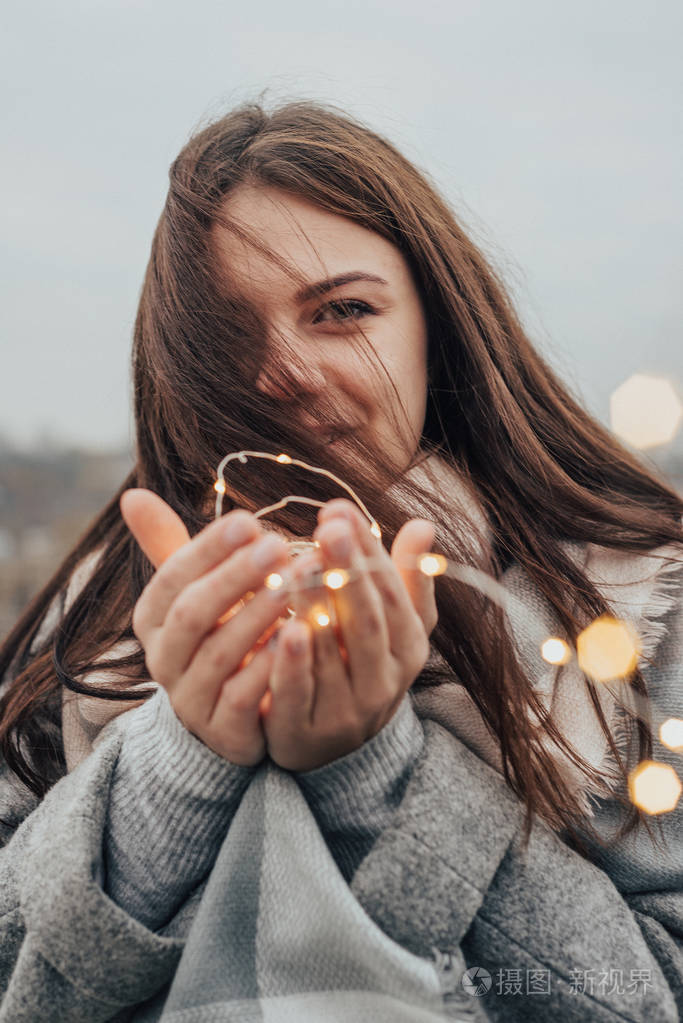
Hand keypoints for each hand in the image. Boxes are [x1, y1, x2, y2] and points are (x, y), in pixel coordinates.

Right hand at [120, 488, 290, 765]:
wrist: (226, 717)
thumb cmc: (217, 633)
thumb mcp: (194, 590)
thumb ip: (169, 545)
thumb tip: (132, 494)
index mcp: (154, 618)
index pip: (173, 577)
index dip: (209, 549)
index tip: (249, 520)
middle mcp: (164, 658)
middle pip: (193, 613)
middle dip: (235, 577)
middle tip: (278, 545)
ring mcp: (191, 698)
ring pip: (218, 654)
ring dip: (259, 616)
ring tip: (296, 583)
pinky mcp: (223, 730)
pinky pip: (243, 698)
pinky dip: (269, 667)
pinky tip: (299, 637)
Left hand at [260, 499, 436, 770]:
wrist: (335, 746)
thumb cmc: (359, 664)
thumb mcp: (390, 625)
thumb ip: (403, 577)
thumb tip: (424, 524)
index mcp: (407, 646)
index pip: (390, 591)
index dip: (367, 551)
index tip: (339, 511)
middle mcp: (383, 679)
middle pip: (367, 621)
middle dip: (348, 572)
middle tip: (328, 530)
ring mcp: (346, 710)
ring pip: (332, 654)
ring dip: (316, 608)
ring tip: (298, 566)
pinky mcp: (304, 731)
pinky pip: (300, 694)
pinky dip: (294, 663)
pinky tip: (286, 629)